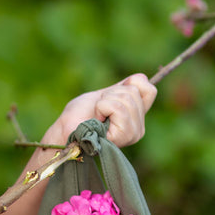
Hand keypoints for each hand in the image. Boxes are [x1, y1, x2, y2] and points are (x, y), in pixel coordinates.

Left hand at [43, 73, 157, 148]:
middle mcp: (139, 129)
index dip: (129, 85)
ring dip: (104, 102)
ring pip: (126, 99)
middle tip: (98, 110)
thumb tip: (141, 77)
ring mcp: (132, 134)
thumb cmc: (80, 114)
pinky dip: (102, 107)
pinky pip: (118, 108)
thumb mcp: (105, 95)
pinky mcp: (123, 136)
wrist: (65, 129)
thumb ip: (124, 88)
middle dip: (110, 94)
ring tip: (97, 116)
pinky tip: (97, 120)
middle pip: (134, 92)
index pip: (149, 90)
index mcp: (137, 118)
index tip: (110, 96)